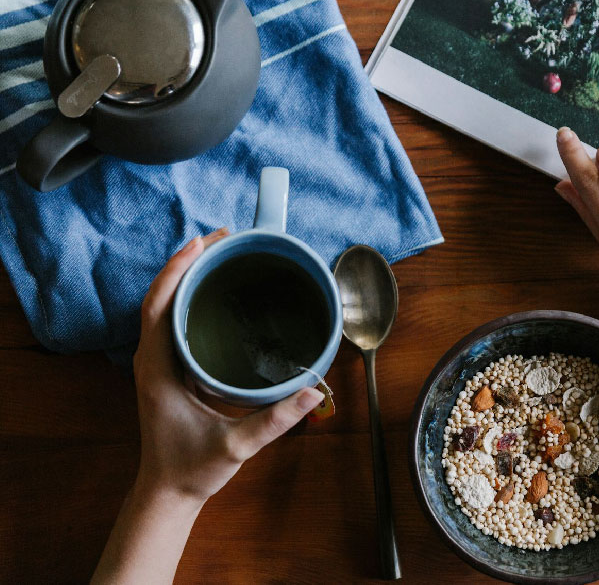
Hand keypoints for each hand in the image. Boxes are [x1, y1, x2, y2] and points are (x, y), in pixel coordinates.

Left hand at [132, 229, 323, 502]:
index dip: (177, 270)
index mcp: (158, 369)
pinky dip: (191, 298)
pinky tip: (216, 292)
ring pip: (165, 306)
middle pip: (161, 296)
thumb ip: (275, 420)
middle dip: (188, 262)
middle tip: (224, 238)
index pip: (158, 306)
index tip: (202, 242)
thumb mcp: (236, 445)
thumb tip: (313, 391)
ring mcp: (158, 363)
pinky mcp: (169, 369)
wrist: (168, 492)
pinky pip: (174, 322)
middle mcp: (153, 360)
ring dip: (188, 276)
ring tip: (221, 254)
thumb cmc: (192, 469)